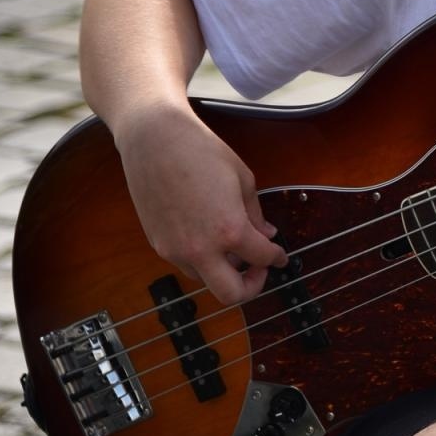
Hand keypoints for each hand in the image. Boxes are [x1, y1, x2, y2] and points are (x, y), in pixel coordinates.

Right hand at [112, 102, 286, 304]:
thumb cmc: (201, 152)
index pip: (262, 258)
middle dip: (251, 287)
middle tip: (259, 270)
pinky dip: (203, 259)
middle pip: (230, 295)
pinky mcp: (157, 244)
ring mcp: (175, 250)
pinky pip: (186, 264)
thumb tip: (266, 235)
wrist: (154, 140)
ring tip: (234, 249)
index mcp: (229, 230)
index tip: (280, 256)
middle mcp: (200, 248)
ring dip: (224, 272)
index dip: (277, 258)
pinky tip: (210, 239)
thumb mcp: (243, 180)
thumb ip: (256, 214)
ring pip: (206, 280)